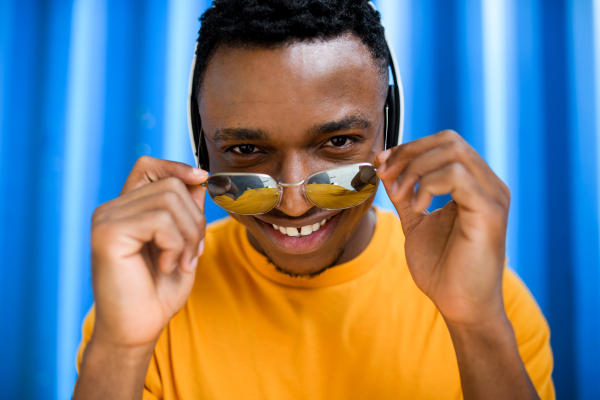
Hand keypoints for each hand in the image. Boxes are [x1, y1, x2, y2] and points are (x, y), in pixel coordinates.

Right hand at [90, 156, 207, 347]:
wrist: (137, 329)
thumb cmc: (158, 291)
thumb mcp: (183, 245)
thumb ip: (187, 213)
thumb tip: (199, 180)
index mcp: (128, 210)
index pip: (148, 166)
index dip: (177, 166)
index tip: (203, 179)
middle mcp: (112, 209)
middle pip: (171, 185)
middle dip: (195, 220)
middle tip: (193, 254)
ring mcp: (107, 218)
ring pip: (170, 199)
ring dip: (188, 235)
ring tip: (181, 263)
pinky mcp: (108, 233)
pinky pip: (160, 221)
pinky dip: (175, 246)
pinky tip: (165, 267)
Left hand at [375, 130, 510, 325]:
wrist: (460, 306)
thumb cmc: (442, 268)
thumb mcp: (416, 221)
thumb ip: (405, 193)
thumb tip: (384, 166)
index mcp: (474, 185)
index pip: (444, 143)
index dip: (409, 147)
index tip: (381, 163)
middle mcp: (489, 185)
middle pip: (449, 140)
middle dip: (409, 152)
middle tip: (385, 175)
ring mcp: (492, 196)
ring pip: (452, 152)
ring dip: (414, 169)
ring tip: (399, 195)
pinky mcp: (490, 212)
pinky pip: (457, 176)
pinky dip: (428, 186)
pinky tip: (418, 208)